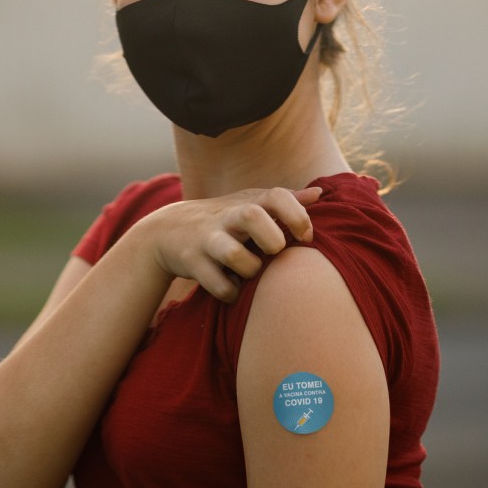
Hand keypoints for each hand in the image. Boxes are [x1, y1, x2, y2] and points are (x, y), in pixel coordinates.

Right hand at [134, 186, 321, 302]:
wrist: (167, 230)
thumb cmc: (224, 220)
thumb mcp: (250, 204)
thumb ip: (285, 202)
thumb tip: (320, 195)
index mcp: (247, 202)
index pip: (277, 196)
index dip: (298, 216)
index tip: (305, 237)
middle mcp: (227, 217)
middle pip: (252, 216)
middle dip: (271, 239)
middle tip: (274, 251)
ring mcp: (207, 239)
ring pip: (233, 254)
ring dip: (249, 269)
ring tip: (251, 273)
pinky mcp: (192, 262)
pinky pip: (219, 284)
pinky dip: (231, 292)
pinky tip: (233, 289)